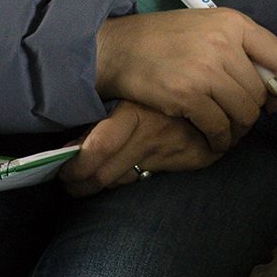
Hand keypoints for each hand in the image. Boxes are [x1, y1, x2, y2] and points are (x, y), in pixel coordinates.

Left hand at [61, 99, 221, 196]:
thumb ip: (100, 125)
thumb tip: (68, 151)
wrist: (212, 91)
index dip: (75, 167)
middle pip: (103, 173)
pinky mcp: (188, 158)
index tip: (63, 170)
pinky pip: (143, 179)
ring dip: (98, 185)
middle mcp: (152, 131)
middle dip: (79, 185)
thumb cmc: (156, 94)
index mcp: (134, 111)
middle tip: (70, 184)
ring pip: (121, 181)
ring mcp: (170, 147)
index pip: (98, 148)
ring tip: (87, 181)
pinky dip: (126, 180)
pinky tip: (122, 172)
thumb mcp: (127, 100)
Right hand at [93, 8, 276, 151]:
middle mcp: (225, 44)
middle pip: (260, 92)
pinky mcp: (187, 95)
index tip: (270, 98)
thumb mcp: (207, 26)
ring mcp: (206, 70)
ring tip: (228, 131)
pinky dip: (220, 139)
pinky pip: (218, 126)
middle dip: (253, 111)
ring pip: (244, 112)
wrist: (117, 48)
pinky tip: (213, 138)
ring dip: (238, 128)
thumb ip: (238, 46)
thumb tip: (269, 80)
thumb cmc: (164, 38)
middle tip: (240, 118)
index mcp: (234, 23)